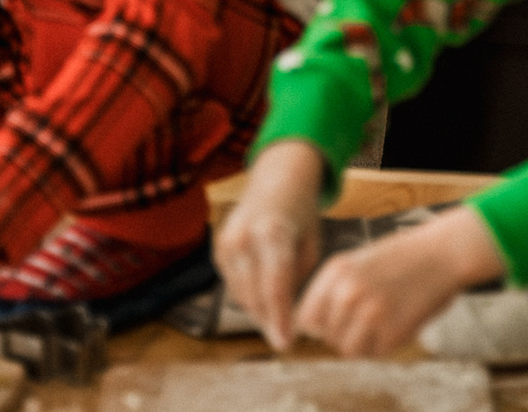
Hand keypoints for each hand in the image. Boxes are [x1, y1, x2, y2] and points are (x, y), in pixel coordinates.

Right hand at [216, 140, 329, 349]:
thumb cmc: (300, 216)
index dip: (281, 320)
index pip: (275, 287)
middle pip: (254, 296)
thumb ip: (297, 281)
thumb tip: (289, 319)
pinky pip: (232, 286)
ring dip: (258, 312)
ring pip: (240, 295)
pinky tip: (263, 298)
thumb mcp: (309, 245)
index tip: (287, 344)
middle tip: (284, 338)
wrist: (274, 183)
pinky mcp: (217, 249)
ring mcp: (226, 243)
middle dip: (269, 321)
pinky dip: (247, 296)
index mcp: (272, 232)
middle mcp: (243, 237)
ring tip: (277, 319)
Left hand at [293, 205, 502, 358]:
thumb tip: (311, 328)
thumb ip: (335, 290)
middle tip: (371, 317)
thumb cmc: (403, 258)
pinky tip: (398, 322)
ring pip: (347, 349)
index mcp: (335, 271)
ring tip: (383, 322)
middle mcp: (347, 292)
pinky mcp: (391, 331)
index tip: (337, 321)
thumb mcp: (359, 262)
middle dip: (345, 332)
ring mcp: (369, 312)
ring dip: (364, 342)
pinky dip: (384, 345)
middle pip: (327, 335)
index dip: (321, 324)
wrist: (444, 253)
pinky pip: (373, 353)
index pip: (306, 317)